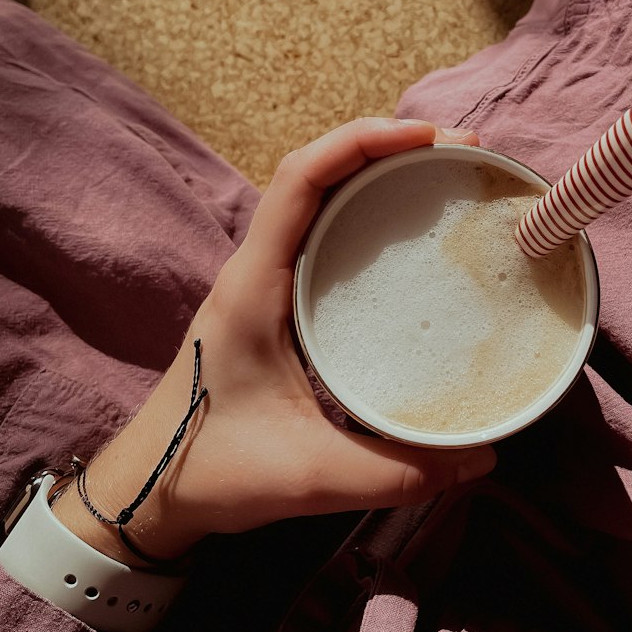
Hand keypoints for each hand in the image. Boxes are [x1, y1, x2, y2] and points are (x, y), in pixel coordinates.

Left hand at [53, 118, 496, 563]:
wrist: (148, 492)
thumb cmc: (214, 471)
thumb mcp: (310, 476)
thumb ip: (396, 472)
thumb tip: (483, 458)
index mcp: (254, 286)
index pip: (300, 180)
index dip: (362, 142)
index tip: (429, 138)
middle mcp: (256, 270)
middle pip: (318, 174)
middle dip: (386, 148)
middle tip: (462, 153)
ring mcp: (263, 283)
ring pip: (320, 201)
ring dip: (377, 175)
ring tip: (446, 177)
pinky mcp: (274, 305)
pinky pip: (322, 237)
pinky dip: (366, 215)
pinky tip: (410, 234)